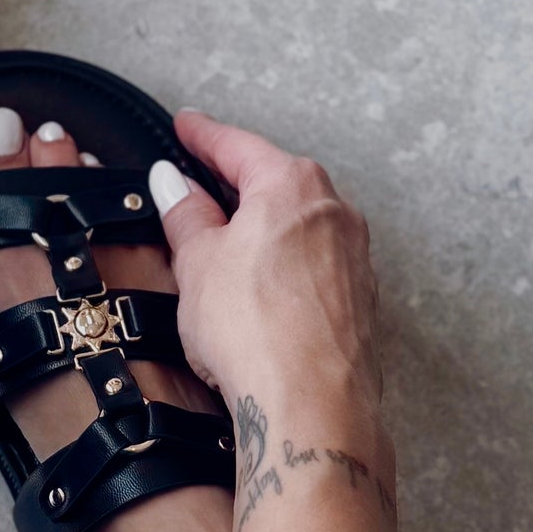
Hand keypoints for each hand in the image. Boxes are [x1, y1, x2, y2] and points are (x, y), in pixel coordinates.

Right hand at [149, 111, 382, 418]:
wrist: (311, 405)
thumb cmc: (256, 329)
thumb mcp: (197, 262)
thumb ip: (186, 215)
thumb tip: (174, 184)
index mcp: (292, 186)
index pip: (238, 147)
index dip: (204, 136)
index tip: (186, 126)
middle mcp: (334, 213)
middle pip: (276, 183)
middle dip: (237, 183)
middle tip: (200, 182)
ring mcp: (353, 259)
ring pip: (298, 226)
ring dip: (261, 229)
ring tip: (222, 246)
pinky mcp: (357, 302)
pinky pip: (312, 266)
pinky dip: (281, 266)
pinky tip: (257, 290)